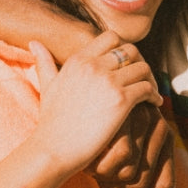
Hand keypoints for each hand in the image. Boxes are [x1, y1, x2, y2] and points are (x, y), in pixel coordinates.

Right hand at [30, 32, 161, 175]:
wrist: (53, 149)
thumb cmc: (51, 122)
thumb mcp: (47, 86)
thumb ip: (44, 63)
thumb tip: (34, 42)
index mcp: (79, 59)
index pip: (110, 38)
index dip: (123, 49)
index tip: (127, 65)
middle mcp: (94, 65)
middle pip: (131, 50)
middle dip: (140, 62)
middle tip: (144, 78)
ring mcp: (108, 81)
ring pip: (142, 68)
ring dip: (150, 79)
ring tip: (150, 92)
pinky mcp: (121, 100)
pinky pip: (147, 88)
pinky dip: (154, 95)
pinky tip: (154, 104)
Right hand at [88, 103, 175, 187]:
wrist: (79, 96)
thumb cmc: (94, 132)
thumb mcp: (116, 156)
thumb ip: (128, 177)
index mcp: (165, 141)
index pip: (165, 184)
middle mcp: (162, 127)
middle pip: (144, 183)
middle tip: (97, 176)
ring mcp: (146, 116)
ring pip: (130, 173)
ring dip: (105, 177)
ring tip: (89, 165)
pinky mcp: (128, 110)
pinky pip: (123, 154)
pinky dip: (101, 163)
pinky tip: (87, 155)